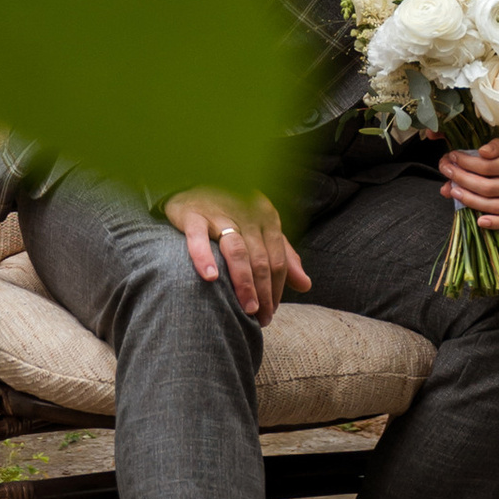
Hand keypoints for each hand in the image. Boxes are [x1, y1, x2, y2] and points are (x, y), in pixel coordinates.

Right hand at [164, 188, 311, 323]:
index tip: (271, 312)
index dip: (277, 289)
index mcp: (266, 218)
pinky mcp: (193, 215)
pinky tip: (211, 278)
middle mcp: (246, 215)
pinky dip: (205, 257)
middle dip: (264, 292)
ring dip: (244, 282)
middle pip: (261, 259)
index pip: (278, 260)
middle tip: (261, 318)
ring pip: (237, 251)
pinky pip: (199, 238)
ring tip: (248, 308)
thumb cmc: (232, 210)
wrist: (194, 180)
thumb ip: (284, 256)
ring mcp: (219, 214)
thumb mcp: (261, 228)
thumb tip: (306, 285)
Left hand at [439, 135, 498, 227]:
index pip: (489, 167)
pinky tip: (477, 220)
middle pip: (488, 187)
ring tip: (451, 190)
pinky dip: (494, 223)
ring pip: (495, 206)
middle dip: (462, 179)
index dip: (467, 163)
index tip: (452, 156)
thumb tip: (480, 153)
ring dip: (469, 200)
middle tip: (445, 169)